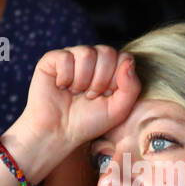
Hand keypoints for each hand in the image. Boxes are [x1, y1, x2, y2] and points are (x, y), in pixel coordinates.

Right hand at [17, 46, 141, 152]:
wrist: (60, 133)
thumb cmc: (89, 122)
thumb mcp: (119, 110)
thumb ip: (132, 87)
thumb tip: (129, 62)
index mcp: (110, 67)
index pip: (124, 57)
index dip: (116, 79)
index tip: (106, 96)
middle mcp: (92, 58)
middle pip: (107, 52)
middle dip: (100, 80)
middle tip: (90, 96)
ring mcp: (72, 56)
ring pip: (87, 53)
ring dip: (82, 80)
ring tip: (76, 92)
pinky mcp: (52, 59)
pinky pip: (65, 57)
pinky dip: (65, 77)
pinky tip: (61, 87)